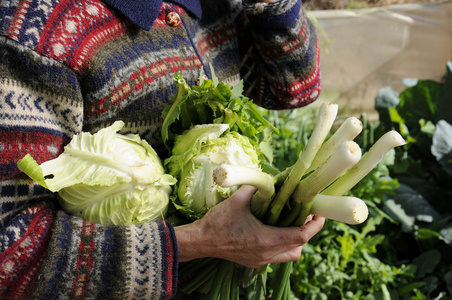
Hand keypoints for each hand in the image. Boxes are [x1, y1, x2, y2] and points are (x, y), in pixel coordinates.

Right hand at [174, 185, 324, 267]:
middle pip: (299, 247)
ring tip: (292, 223)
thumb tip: (271, 179)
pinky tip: (275, 231)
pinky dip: (282, 245)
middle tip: (306, 215)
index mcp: (265, 239)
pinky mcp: (254, 262)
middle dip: (307, 231)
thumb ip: (256, 188)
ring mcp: (260, 260)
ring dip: (295, 241)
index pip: (301, 236)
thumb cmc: (218, 221)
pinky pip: (277, 257)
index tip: (319, 213)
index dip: (314, 225)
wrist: (200, 241)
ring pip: (289, 255)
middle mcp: (266, 254)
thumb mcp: (238, 200)